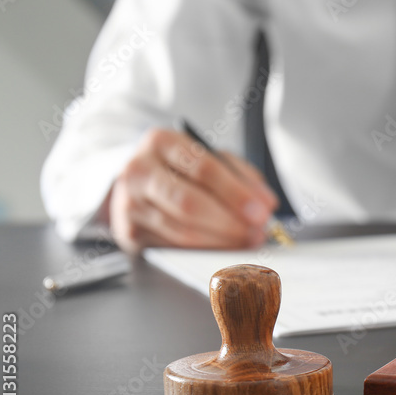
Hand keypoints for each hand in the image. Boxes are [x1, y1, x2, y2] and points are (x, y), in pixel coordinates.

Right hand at [109, 128, 277, 252]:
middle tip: (257, 232)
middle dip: (230, 222)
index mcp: (161, 142)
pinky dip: (205, 252)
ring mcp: (130, 203)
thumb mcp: (210, 158)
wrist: (139, 182)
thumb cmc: (181, 169)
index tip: (262, 210)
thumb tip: (265, 204)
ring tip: (246, 241)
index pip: (203, 168)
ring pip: (182, 231)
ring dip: (222, 241)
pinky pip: (174, 248)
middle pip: (189, 202)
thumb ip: (241, 176)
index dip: (236, 193)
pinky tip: (225, 249)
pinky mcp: (130, 232)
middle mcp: (139, 170)